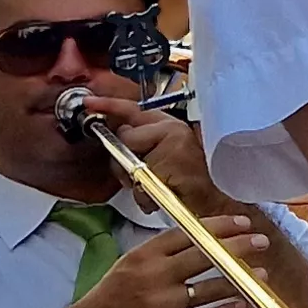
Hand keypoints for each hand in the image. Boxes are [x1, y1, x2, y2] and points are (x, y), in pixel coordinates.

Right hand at [53, 221, 265, 307]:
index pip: (188, 233)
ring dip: (239, 280)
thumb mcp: (131, 261)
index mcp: (145, 255)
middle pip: (204, 256)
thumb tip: (203, 234)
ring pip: (209, 288)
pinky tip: (243, 304)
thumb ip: (163, 250)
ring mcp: (162, 305)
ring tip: (262, 274)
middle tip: (261, 241)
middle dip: (238, 247)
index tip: (243, 222)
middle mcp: (155, 276)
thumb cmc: (114, 293)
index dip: (219, 226)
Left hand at [81, 97, 234, 219]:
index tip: (89, 102)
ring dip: (136, 182)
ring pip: (130, 160)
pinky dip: (145, 196)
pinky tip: (164, 195)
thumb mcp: (165, 159)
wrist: (218, 205)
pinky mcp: (172, 161)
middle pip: (125, 136)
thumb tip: (117, 143)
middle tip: (144, 176)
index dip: (108, 105)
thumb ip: (142, 146)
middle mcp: (173, 128)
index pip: (134, 109)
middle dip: (124, 160)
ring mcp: (174, 143)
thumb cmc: (190, 187)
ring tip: (158, 187)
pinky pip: (139, 182)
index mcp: (170, 125)